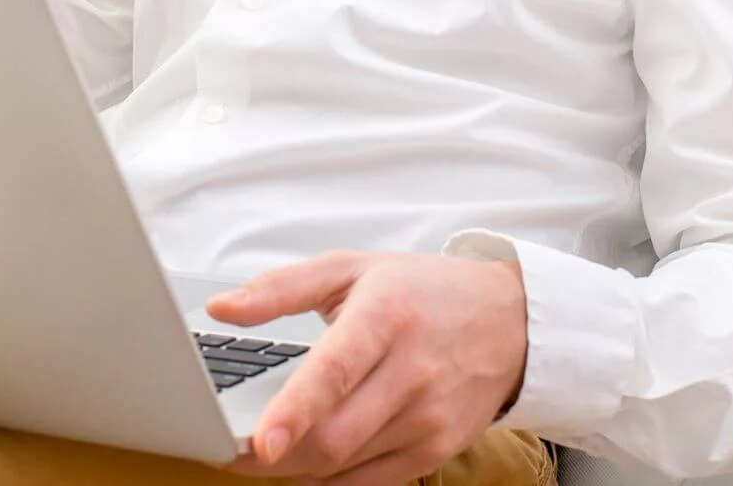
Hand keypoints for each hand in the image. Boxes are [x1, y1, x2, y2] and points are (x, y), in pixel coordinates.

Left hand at [208, 250, 528, 485]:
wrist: (511, 322)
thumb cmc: (422, 291)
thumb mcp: (352, 269)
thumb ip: (280, 288)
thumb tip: (222, 308)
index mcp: (385, 318)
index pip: (334, 372)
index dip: (295, 412)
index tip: (261, 442)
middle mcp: (411, 372)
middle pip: (334, 437)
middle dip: (276, 455)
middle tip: (228, 451)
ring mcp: (428, 418)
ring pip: (346, 465)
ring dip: (297, 467)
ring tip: (266, 449)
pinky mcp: (438, 450)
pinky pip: (371, 482)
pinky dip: (331, 478)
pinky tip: (310, 460)